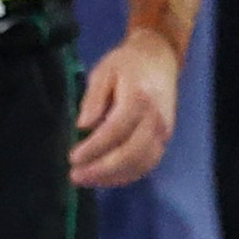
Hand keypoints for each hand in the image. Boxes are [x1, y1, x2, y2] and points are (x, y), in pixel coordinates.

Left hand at [71, 30, 178, 187]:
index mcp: (138, 100)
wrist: (159, 58)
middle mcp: (155, 119)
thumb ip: (93, 99)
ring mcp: (164, 131)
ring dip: (114, 177)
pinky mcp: (165, 138)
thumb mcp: (103, 72)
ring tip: (87, 180)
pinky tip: (107, 178)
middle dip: (102, 170)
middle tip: (76, 176)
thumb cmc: (126, 63)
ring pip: (142, 164)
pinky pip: (149, 163)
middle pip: (131, 154)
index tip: (72, 158)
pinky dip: (128, 175)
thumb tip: (83, 126)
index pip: (115, 132)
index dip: (93, 149)